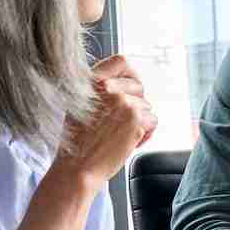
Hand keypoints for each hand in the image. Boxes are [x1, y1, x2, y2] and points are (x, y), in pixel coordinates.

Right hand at [52, 56, 157, 187]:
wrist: (76, 168)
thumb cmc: (78, 141)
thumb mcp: (80, 105)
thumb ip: (100, 89)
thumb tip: (128, 80)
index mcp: (91, 81)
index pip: (122, 61)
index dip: (131, 75)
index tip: (131, 89)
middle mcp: (107, 87)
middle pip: (139, 87)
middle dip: (136, 105)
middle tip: (121, 123)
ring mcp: (122, 101)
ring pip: (147, 106)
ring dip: (139, 122)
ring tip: (119, 136)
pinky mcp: (135, 118)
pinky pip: (153, 121)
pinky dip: (145, 134)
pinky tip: (127, 143)